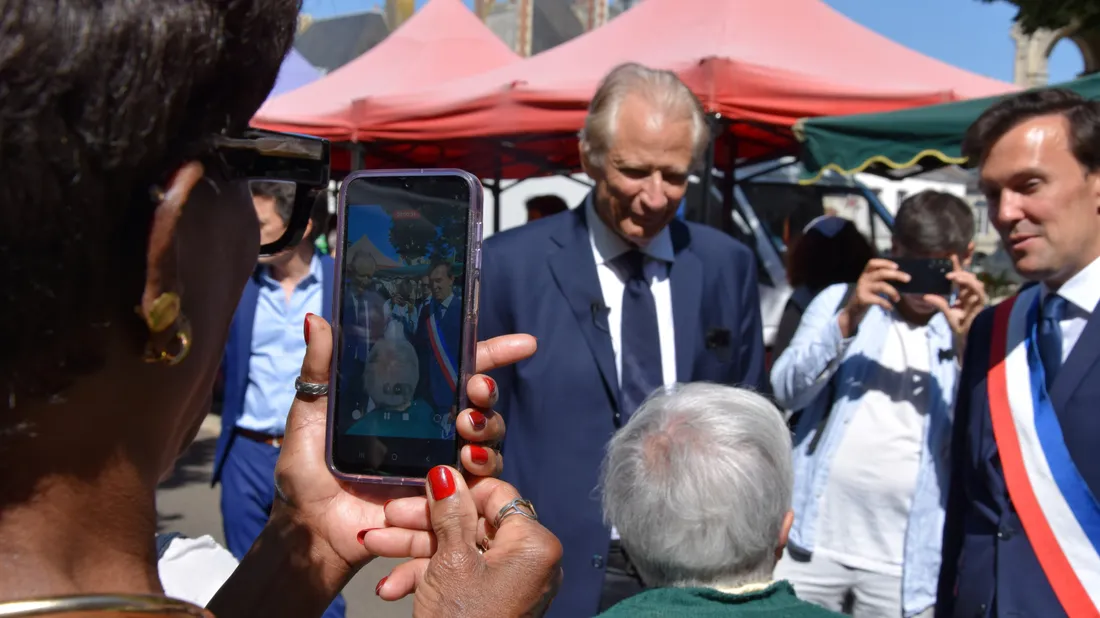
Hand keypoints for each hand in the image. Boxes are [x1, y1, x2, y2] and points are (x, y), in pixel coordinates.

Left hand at [271, 315, 535, 581]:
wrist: (308, 530)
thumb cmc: (306, 473)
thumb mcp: (310, 415)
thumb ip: (320, 369)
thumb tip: (315, 319)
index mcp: (409, 403)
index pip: (458, 371)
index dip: (493, 353)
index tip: (524, 344)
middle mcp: (433, 430)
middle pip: (481, 404)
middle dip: (489, 392)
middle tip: (477, 390)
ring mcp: (441, 465)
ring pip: (488, 440)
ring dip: (487, 428)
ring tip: (468, 427)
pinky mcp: (444, 500)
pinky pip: (479, 485)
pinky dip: (481, 471)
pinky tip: (467, 463)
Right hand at [363, 470, 562, 616]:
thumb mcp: (450, 560)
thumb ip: (449, 512)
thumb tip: (445, 472)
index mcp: (534, 545)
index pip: (496, 496)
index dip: (456, 490)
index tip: (422, 486)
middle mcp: (528, 562)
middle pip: (471, 524)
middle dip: (422, 522)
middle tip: (388, 515)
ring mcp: (508, 585)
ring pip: (457, 551)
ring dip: (413, 550)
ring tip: (373, 545)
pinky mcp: (488, 603)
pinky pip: (458, 578)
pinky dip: (425, 579)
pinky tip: (390, 588)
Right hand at [838, 258, 909, 337]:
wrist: (855, 308)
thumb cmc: (870, 293)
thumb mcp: (874, 283)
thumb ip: (884, 279)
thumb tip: (904, 277)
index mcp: (867, 272)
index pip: (873, 263)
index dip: (885, 263)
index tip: (897, 266)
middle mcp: (864, 278)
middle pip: (881, 273)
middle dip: (896, 275)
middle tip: (908, 279)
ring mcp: (862, 288)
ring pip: (882, 286)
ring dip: (893, 292)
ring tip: (898, 299)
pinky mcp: (863, 298)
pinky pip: (878, 300)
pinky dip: (886, 304)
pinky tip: (890, 307)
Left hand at [922, 256, 986, 353]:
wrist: (966, 337)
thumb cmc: (958, 325)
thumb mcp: (946, 312)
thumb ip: (939, 303)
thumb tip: (926, 296)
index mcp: (963, 292)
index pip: (960, 276)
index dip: (958, 264)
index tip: (950, 254)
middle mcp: (971, 292)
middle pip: (968, 274)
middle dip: (961, 265)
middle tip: (950, 258)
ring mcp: (977, 296)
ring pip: (973, 280)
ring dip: (963, 276)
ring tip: (951, 275)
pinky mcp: (981, 302)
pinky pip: (978, 290)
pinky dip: (970, 284)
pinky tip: (962, 281)